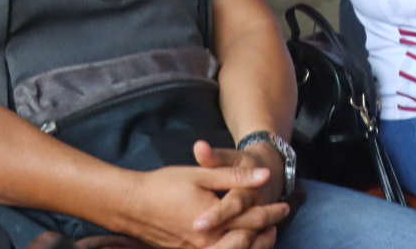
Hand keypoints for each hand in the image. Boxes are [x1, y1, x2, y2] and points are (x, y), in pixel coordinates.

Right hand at [121, 151, 286, 248]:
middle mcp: (206, 242)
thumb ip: (235, 176)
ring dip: (251, 245)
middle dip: (266, 233)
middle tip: (278, 222)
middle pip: (246, 242)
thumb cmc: (165, 185)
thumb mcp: (202, 175)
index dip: (271, 212)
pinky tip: (238, 241)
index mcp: (213, 221)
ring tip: (264, 234)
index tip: (284, 206)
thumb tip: (265, 176)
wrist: (131, 205)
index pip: (252, 219)